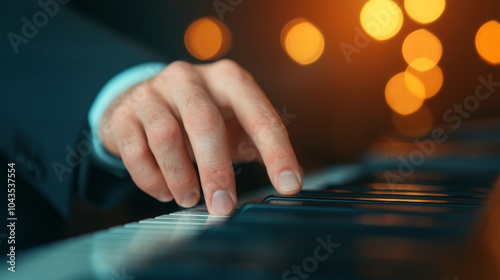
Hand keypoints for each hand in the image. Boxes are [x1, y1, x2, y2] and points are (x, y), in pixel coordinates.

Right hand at [99, 59, 301, 214]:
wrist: (141, 102)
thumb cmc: (197, 118)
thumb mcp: (232, 122)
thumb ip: (257, 142)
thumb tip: (289, 180)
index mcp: (227, 79)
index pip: (258, 114)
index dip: (276, 152)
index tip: (289, 185)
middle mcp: (189, 79)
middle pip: (205, 122)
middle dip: (217, 171)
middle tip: (224, 207)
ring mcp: (152, 92)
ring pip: (165, 137)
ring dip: (180, 177)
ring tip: (189, 198)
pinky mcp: (124, 114)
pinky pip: (135, 152)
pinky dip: (152, 180)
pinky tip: (165, 191)